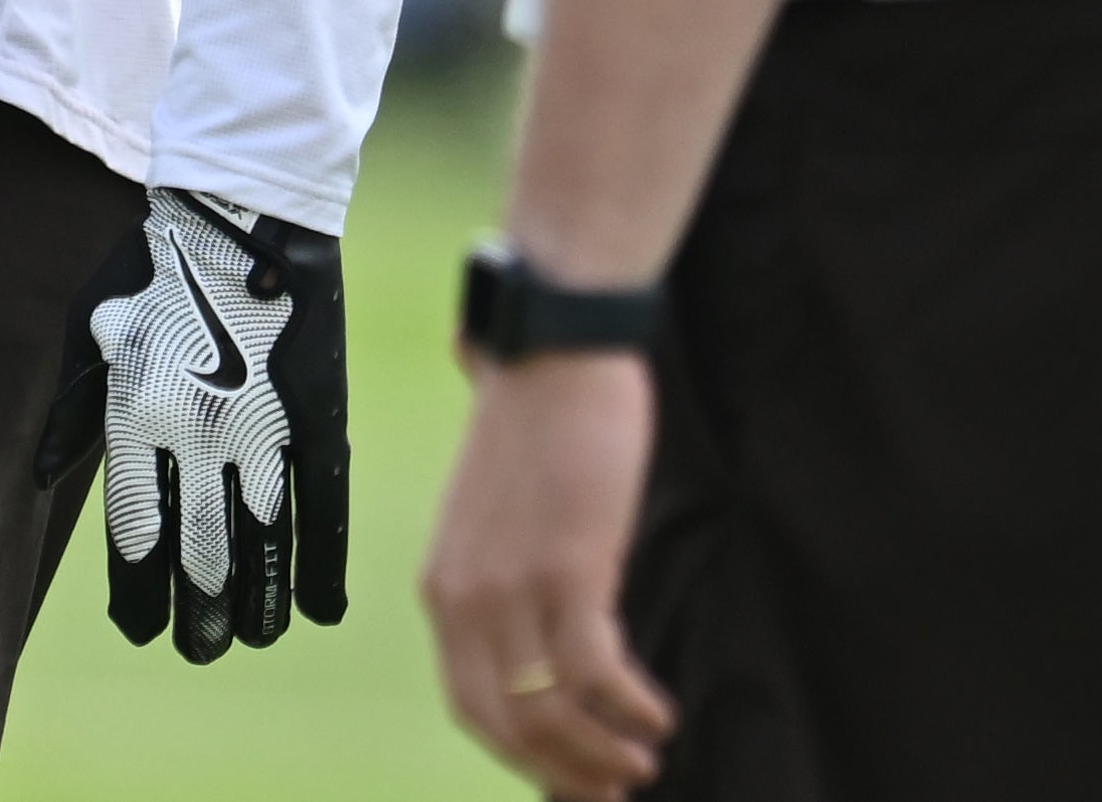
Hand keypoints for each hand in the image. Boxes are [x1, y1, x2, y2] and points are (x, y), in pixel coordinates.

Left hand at [39, 186, 346, 658]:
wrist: (241, 210)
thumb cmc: (155, 266)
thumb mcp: (92, 331)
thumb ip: (73, 409)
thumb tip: (40, 477)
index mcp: (137, 419)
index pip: (135, 533)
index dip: (139, 590)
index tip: (143, 630)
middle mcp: (197, 436)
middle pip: (199, 552)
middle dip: (200, 611)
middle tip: (200, 648)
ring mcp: (261, 430)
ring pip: (261, 544)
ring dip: (257, 600)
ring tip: (251, 638)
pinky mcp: (315, 418)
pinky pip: (322, 511)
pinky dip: (322, 565)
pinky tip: (320, 611)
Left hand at [422, 351, 675, 796]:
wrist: (552, 343)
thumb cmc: (537, 418)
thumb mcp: (496, 510)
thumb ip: (500, 565)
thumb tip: (534, 626)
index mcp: (442, 587)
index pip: (472, 706)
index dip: (524, 758)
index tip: (570, 782)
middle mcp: (464, 598)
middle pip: (508, 725)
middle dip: (566, 771)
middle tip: (616, 789)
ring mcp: (512, 587)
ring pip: (551, 712)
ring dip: (603, 752)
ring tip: (644, 759)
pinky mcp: (568, 568)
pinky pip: (596, 672)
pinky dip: (630, 706)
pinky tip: (659, 711)